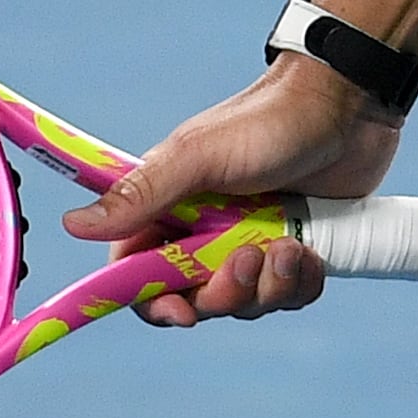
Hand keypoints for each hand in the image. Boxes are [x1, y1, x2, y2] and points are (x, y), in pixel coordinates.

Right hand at [59, 59, 396, 327]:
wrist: (347, 105)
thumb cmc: (267, 121)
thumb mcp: (198, 157)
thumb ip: (141, 195)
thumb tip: (71, 225)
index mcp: (170, 208)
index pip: (139, 273)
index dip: (154, 301)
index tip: (181, 311)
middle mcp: (206, 231)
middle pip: (195, 298)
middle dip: (224, 292)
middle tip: (249, 258)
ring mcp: (252, 242)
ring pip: (246, 303)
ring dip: (269, 287)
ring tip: (289, 246)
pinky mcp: (294, 251)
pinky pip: (289, 296)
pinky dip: (301, 284)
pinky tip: (311, 252)